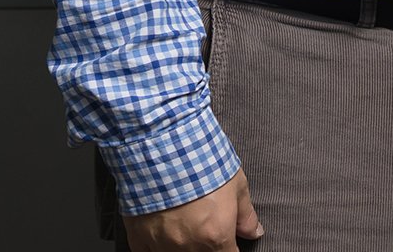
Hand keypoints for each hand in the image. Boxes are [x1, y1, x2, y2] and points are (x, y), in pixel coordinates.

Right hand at [125, 169, 261, 250]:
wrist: (162, 150)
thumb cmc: (201, 163)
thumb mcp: (236, 185)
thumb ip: (245, 215)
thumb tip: (253, 232)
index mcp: (215, 235)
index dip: (231, 249)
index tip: (230, 243)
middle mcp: (188, 245)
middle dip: (209, 246)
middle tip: (206, 229)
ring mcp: (161, 244)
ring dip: (183, 247)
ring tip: (186, 227)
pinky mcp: (139, 238)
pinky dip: (157, 247)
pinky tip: (164, 234)